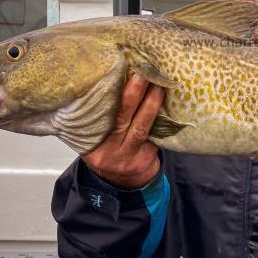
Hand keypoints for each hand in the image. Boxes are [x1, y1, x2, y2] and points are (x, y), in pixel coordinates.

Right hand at [82, 74, 162, 188]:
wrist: (124, 184)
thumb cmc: (111, 151)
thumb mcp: (97, 139)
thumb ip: (100, 119)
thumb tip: (111, 81)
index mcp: (89, 142)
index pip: (96, 115)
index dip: (106, 95)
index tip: (116, 73)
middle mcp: (106, 150)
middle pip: (121, 117)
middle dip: (133, 94)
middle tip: (143, 73)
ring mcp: (126, 157)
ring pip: (140, 127)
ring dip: (151, 104)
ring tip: (159, 85)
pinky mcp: (144, 160)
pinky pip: (154, 137)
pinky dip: (161, 120)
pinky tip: (168, 105)